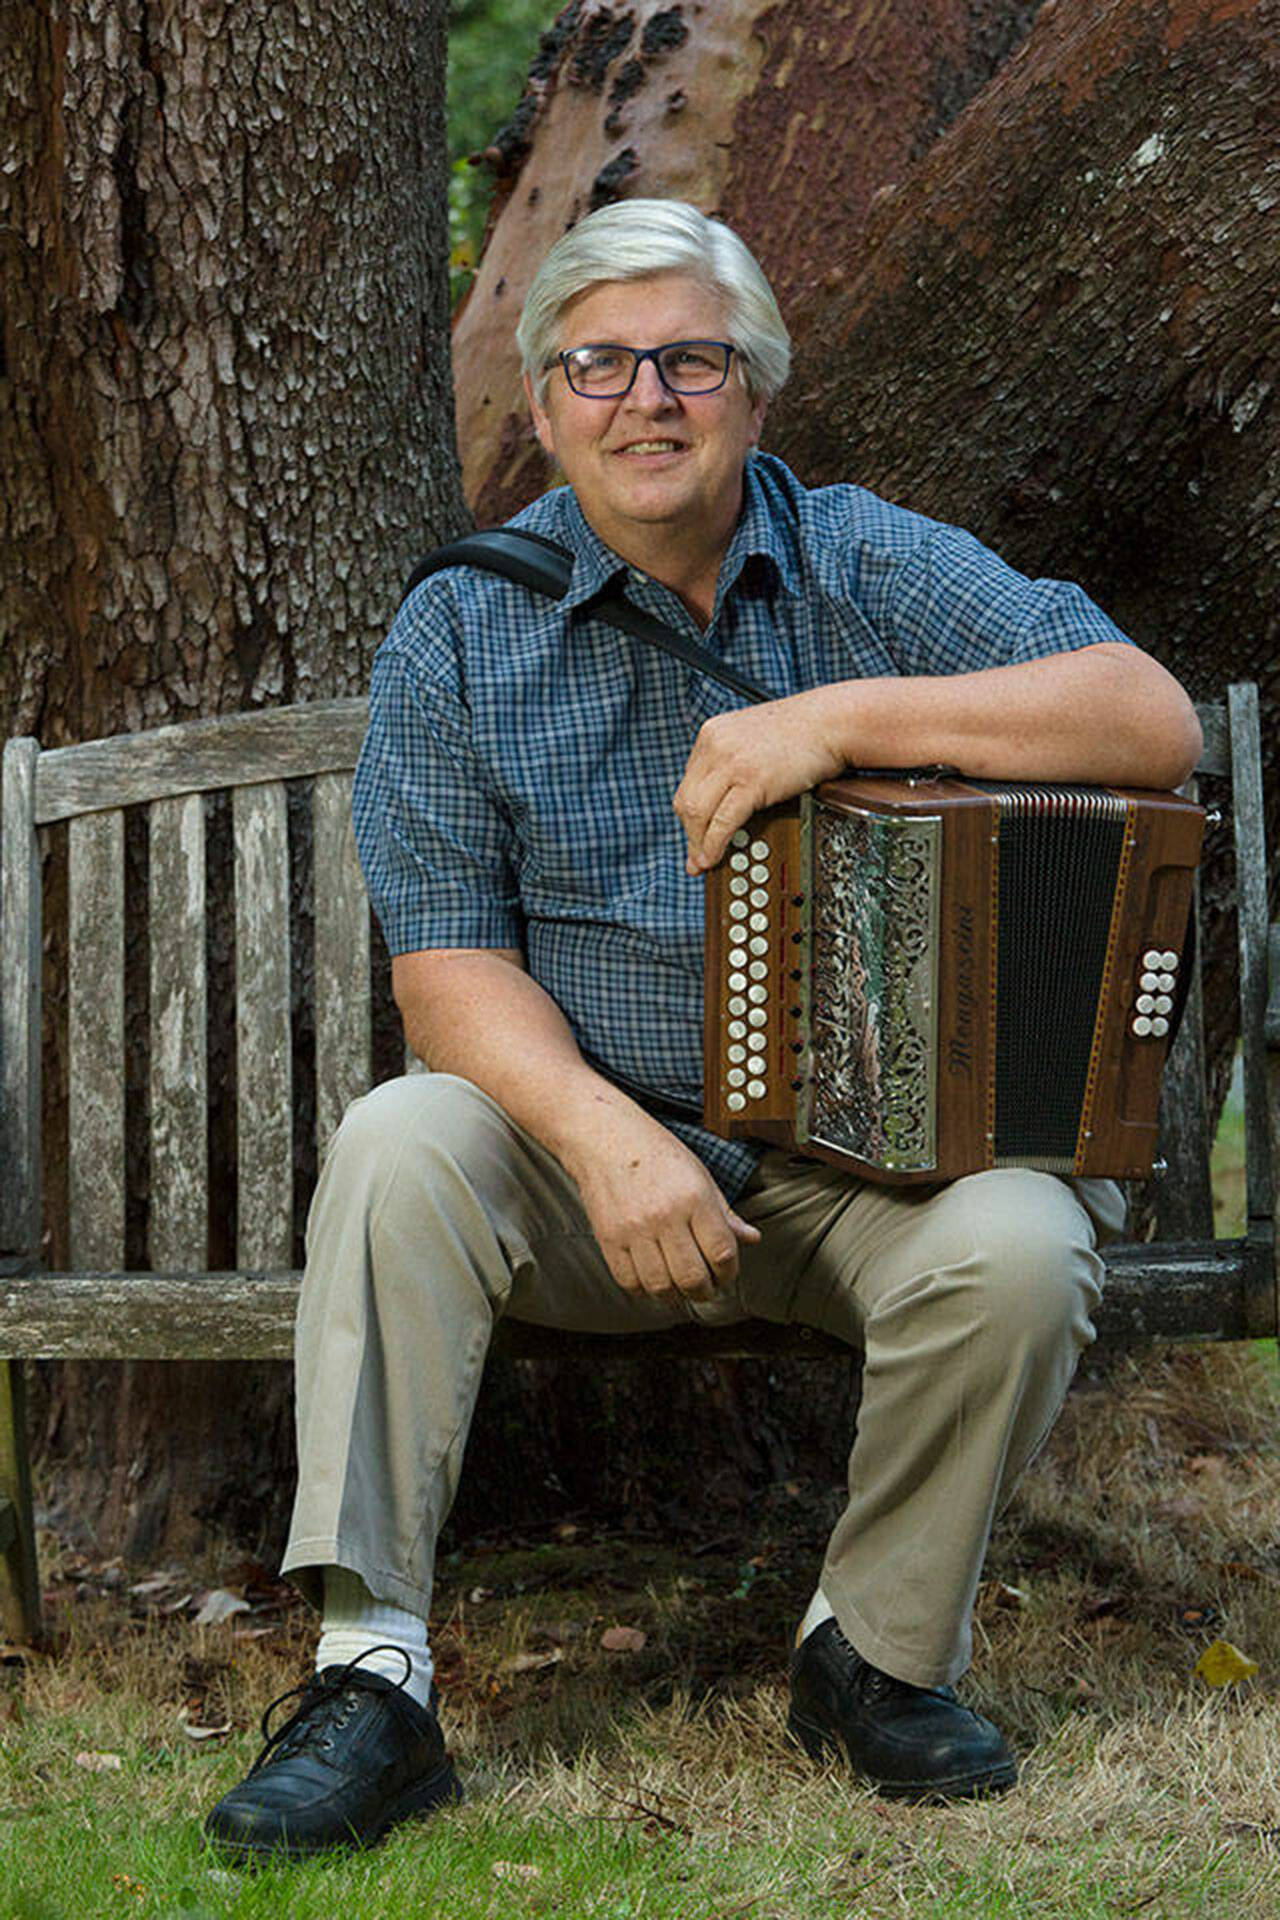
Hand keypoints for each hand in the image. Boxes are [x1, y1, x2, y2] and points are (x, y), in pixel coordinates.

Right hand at [564, 1105, 760, 1306]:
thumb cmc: (655, 1153)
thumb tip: (751, 1238)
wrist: (605, 1138)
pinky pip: (629, 1282)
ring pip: (661, 1287)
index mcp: (694, 1198)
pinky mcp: (608, 1239)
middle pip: (692, 1277)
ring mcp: (634, 1229)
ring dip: (676, 1296)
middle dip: (705, 1292)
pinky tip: (653, 1280)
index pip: (722, 1253)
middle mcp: (664, 1216)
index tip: (726, 1274)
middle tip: (706, 1288)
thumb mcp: (699, 1175)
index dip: (730, 1273)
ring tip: (681, 1288)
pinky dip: (644, 1291)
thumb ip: (724, 1213)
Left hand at [672, 690, 846, 871]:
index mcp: (712, 734)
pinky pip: (722, 822)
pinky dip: (713, 846)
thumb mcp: (754, 737)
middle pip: (686, 799)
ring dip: (697, 844)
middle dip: (689, 832)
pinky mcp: (751, 781)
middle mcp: (715, 745)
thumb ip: (733, 760)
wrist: (832, 722)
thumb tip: (722, 797)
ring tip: (702, 862)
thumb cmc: (803, 732)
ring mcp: (731, 762)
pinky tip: (714, 857)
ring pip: (697, 813)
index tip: (695, 832)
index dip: (689, 813)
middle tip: (694, 855)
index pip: (688, 782)